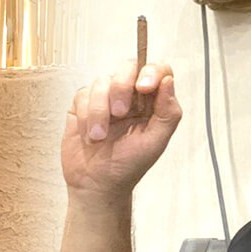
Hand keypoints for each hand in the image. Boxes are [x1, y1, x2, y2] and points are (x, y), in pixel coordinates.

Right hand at [62, 61, 181, 200]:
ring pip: (101, 81)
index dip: (150, 71)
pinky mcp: (82, 105)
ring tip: (100, 137)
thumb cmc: (128, 166)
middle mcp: (129, 96)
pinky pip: (82, 94)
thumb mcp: (155, 142)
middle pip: (127, 66)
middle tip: (119, 114)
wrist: (96, 185)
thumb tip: (168, 80)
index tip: (144, 88)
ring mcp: (104, 98)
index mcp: (151, 102)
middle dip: (121, 87)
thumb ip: (168, 112)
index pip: (156, 70)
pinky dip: (85, 115)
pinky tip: (89, 135)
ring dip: (99, 110)